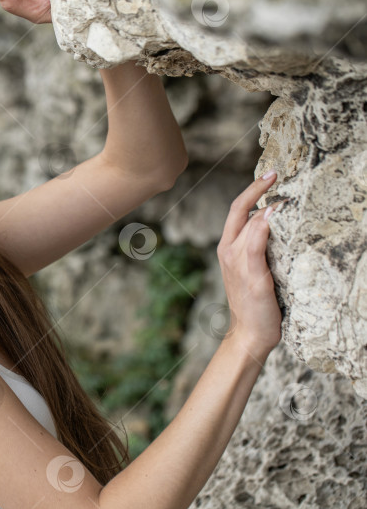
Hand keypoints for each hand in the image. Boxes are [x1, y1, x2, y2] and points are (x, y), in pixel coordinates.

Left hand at [216, 171, 287, 362]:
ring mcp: (238, 256)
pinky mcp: (248, 264)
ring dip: (260, 203)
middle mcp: (230, 249)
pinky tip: (277, 218)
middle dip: (256, 190)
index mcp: (229, 249)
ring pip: (248, 221)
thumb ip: (256, 246)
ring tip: (278, 189)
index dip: (258, 192)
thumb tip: (264, 215)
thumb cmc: (254, 310)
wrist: (251, 335)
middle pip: (241, 210)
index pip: (242, 210)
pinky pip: (255, 235)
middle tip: (275, 174)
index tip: (276, 177)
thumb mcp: (256, 277)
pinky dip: (265, 221)